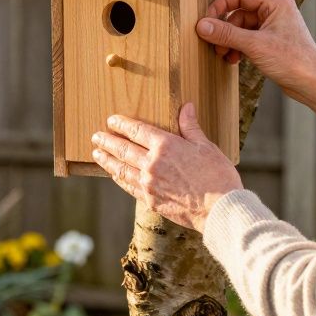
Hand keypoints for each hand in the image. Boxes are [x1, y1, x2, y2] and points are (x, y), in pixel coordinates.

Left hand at [90, 103, 242, 232]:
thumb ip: (190, 127)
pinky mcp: (150, 200)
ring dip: (107, 160)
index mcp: (165, 146)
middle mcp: (152, 164)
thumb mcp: (205, 146)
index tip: (111, 120)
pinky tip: (115, 175)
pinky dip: (119, 178)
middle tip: (96, 137)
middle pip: (123, 149)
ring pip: (121, 169)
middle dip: (107, 141)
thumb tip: (186, 107)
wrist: (219, 209)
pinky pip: (129, 186)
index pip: (137, 131)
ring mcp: (149, 183)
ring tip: (97, 154)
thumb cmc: (217, 176)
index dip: (122, 124)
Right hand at [196, 0, 315, 131]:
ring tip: (224, 55)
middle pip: (238, 12)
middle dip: (224, 29)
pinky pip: (247, 38)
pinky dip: (238, 47)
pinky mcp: (271, 41)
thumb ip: (226, 34)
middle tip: (214, 45)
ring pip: (241, 27)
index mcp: (275, 2)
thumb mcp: (254, 45)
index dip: (220, 6)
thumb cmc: (293, 60)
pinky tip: (234, 60)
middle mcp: (275, 10)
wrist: (313, 83)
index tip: (206, 21)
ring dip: (229, 41)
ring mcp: (273, 26)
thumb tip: (202, 25)